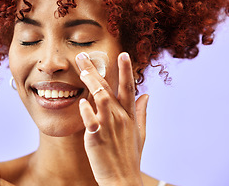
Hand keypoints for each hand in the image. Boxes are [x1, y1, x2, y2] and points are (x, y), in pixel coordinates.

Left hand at [75, 52, 147, 185]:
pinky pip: (91, 120)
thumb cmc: (130, 156)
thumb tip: (147, 95)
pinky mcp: (97, 137)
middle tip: (82, 55)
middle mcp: (120, 117)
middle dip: (96, 69)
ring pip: (101, 98)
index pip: (129, 88)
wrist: (122, 179)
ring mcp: (109, 126)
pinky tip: (81, 101)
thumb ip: (142, 113)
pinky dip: (86, 110)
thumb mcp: (140, 133)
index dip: (126, 70)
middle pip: (109, 88)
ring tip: (82, 70)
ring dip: (92, 83)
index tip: (123, 54)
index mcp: (130, 115)